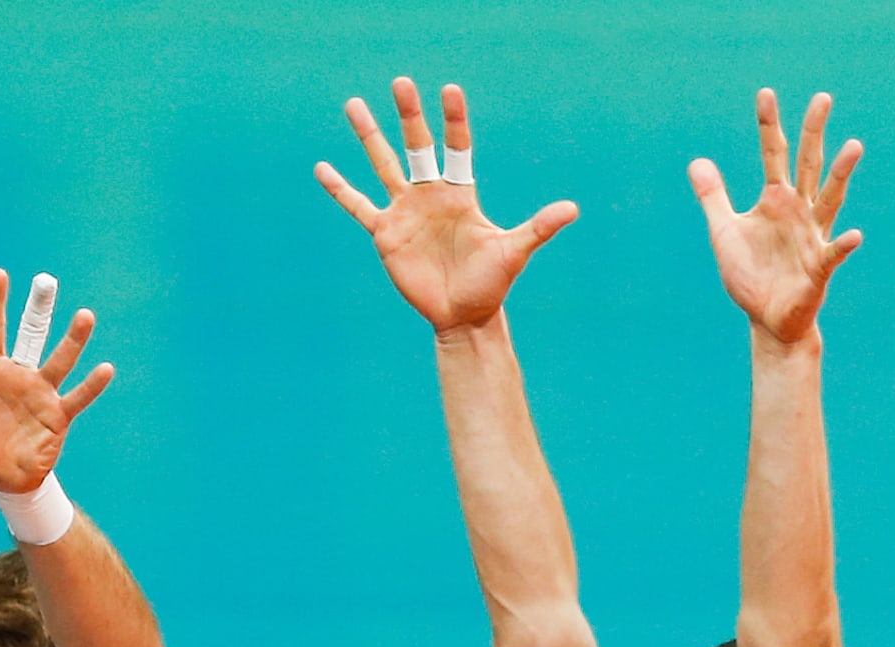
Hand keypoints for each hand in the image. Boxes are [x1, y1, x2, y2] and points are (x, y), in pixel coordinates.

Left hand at [0, 270, 112, 494]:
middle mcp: (19, 375)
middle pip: (31, 335)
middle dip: (39, 309)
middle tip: (46, 281)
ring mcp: (41, 393)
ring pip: (60, 360)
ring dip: (73, 340)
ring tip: (85, 316)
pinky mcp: (57, 416)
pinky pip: (77, 398)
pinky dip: (91, 385)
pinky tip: (105, 368)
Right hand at [315, 77, 577, 333]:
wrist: (464, 315)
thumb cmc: (492, 284)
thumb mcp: (514, 252)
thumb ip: (538, 227)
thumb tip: (572, 209)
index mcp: (460, 194)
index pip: (457, 148)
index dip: (455, 120)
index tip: (450, 90)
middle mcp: (431, 195)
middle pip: (417, 146)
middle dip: (409, 116)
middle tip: (401, 82)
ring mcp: (406, 211)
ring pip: (383, 165)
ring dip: (369, 136)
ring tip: (354, 104)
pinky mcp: (386, 233)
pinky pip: (358, 206)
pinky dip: (340, 189)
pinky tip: (322, 168)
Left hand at [689, 89, 862, 344]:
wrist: (768, 319)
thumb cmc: (751, 274)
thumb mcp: (724, 231)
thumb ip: (713, 197)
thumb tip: (696, 161)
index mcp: (776, 200)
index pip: (773, 154)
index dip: (768, 125)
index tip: (765, 93)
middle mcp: (799, 211)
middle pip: (808, 164)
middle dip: (813, 132)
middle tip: (822, 97)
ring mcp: (812, 236)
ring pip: (830, 199)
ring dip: (840, 174)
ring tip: (854, 146)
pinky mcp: (819, 268)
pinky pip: (833, 254)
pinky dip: (843, 245)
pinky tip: (854, 236)